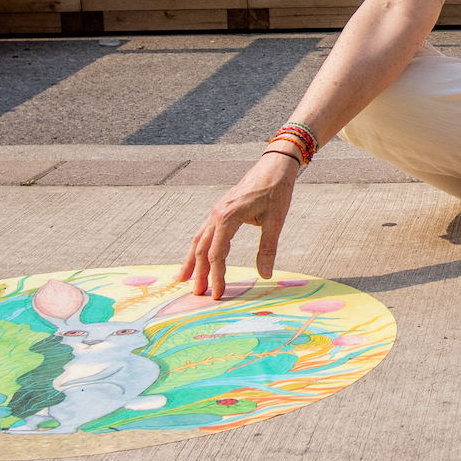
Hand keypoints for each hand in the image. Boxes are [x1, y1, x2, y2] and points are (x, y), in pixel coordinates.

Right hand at [177, 153, 299, 298]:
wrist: (274, 166)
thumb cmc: (276, 191)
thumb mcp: (276, 221)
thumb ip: (268, 248)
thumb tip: (266, 275)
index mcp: (228, 217)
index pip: (216, 254)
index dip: (217, 276)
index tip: (218, 295)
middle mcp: (216, 214)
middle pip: (201, 249)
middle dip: (199, 273)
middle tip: (199, 295)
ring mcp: (216, 211)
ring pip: (198, 240)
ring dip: (192, 261)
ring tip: (184, 280)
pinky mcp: (220, 210)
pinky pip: (203, 232)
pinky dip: (198, 247)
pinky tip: (196, 257)